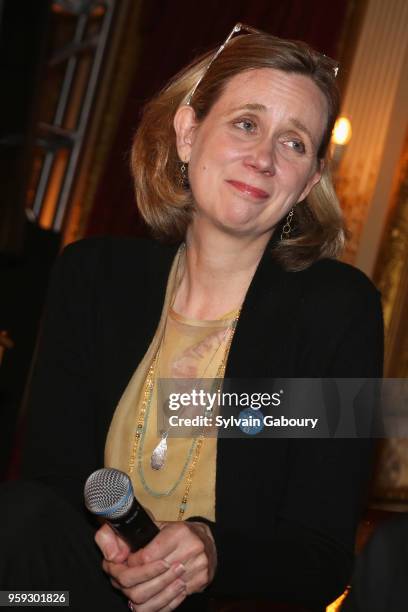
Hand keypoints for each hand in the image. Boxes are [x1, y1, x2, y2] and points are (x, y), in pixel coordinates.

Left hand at [95, 520, 216, 610]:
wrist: (208, 540)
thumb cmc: (180, 533)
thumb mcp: (162, 526)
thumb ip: (142, 536)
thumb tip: (118, 552)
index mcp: (178, 533)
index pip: (146, 557)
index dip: (131, 565)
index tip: (123, 565)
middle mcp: (190, 549)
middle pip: (153, 578)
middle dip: (132, 584)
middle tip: (122, 583)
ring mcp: (197, 568)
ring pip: (162, 594)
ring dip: (143, 599)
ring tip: (131, 597)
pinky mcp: (200, 582)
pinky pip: (174, 601)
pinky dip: (158, 606)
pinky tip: (148, 604)